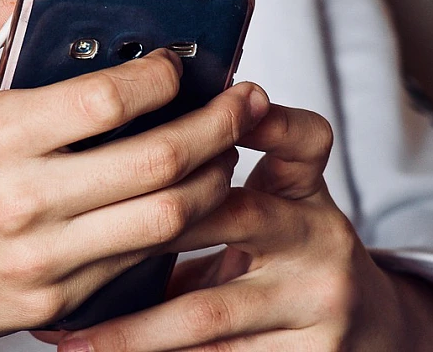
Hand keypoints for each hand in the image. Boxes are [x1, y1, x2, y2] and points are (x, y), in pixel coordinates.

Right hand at [0, 0, 270, 350]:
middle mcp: (24, 202)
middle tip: (240, 101)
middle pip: (160, 160)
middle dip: (219, 123)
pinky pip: (139, 261)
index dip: (161, 73)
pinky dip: (175, 226)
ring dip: (213, 177)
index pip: (109, 99)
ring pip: (167, 217)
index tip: (177, 61)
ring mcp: (45, 260)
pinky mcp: (55, 300)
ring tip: (224, 149)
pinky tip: (182, 199)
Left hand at [55, 105, 432, 351]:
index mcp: (303, 189)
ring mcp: (316, 299)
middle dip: (149, 228)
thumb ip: (213, 189)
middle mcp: (318, 236)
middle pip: (233, 215)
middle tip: (78, 238)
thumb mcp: (269, 205)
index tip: (221, 104)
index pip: (301, 138)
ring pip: (207, 311)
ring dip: (132, 327)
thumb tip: (108, 172)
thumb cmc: (287, 254)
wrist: (359, 323)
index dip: (265, 120)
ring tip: (74, 335)